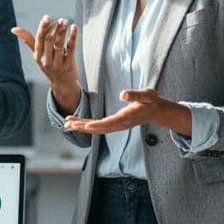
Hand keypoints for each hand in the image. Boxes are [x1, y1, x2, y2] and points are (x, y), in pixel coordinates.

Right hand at [12, 15, 78, 107]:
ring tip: (65, 21)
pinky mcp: (69, 65)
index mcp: (37, 55)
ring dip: (63, 31)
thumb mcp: (37, 54)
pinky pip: (71, 48)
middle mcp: (46, 60)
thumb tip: (14, 29)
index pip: (39, 39)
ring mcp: (57, 63)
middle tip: (60, 19)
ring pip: (59, 44)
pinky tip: (74, 27)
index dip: (43, 27)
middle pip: (49, 40)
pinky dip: (73, 37)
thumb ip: (28, 40)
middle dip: (55, 28)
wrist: (61, 83)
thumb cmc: (48, 64)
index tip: (47, 16)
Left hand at [63, 88, 187, 136]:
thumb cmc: (151, 102)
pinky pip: (98, 126)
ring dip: (82, 126)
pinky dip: (87, 125)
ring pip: (97, 129)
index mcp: (127, 118)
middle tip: (68, 123)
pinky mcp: (114, 123)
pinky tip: (77, 122)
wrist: (157, 111)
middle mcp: (120, 124)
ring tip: (67, 123)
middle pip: (99, 128)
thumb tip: (122, 94)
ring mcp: (117, 125)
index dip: (97, 125)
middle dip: (83, 126)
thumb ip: (135, 95)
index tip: (85, 125)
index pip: (110, 123)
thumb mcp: (147, 95)